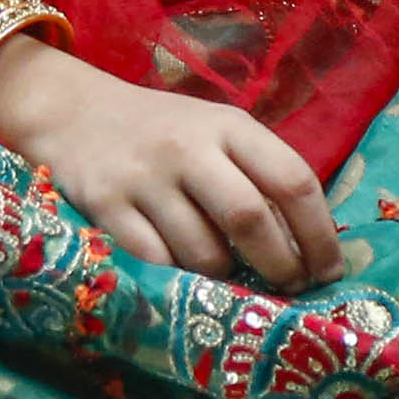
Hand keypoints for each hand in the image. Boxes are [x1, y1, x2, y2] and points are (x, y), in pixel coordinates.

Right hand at [0, 39, 341, 286]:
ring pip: (203, 252)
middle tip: (285, 287)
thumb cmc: (162, 132)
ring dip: (224, 276)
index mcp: (228, 126)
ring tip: (222, 272)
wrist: (71, 111)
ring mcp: (143, 176)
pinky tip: (179, 269)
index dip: (320, 235)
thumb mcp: (214, 134)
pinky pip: (157, 262)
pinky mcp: (105, 203)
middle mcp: (186, 146)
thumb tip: (309, 251)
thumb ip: (257, 176)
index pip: (293, 180)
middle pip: (251, 219)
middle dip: (279, 267)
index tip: (327, 272)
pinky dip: (177, 276)